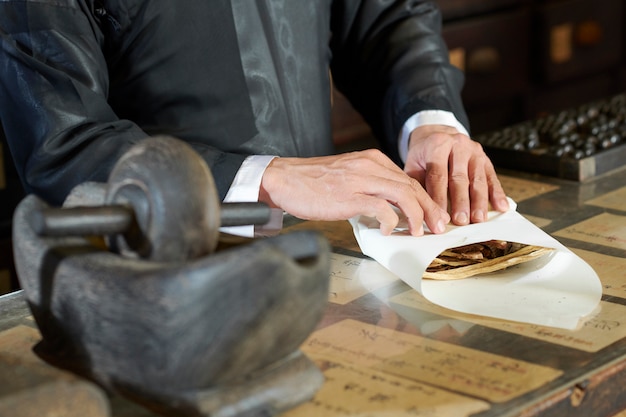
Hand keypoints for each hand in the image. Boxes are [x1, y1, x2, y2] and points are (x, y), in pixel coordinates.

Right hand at [259, 149, 449, 235]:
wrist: (284, 179)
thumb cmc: (312, 182)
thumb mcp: (347, 175)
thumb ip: (368, 185)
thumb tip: (387, 207)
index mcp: (371, 160)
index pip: (407, 179)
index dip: (424, 199)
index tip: (433, 215)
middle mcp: (369, 165)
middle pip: (411, 186)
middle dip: (429, 208)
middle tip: (438, 226)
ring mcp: (360, 179)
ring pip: (403, 194)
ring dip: (417, 215)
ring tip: (420, 232)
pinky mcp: (349, 195)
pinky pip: (381, 208)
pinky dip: (390, 221)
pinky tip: (388, 231)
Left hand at [404, 125, 508, 224]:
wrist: (438, 134)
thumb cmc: (424, 153)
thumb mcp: (413, 163)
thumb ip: (417, 183)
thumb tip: (421, 209)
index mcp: (437, 145)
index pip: (438, 175)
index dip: (438, 197)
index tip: (438, 215)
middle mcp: (458, 146)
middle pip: (459, 178)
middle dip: (461, 202)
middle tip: (461, 220)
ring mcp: (474, 151)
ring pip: (478, 179)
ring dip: (479, 201)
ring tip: (478, 219)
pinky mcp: (486, 159)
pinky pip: (492, 177)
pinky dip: (497, 194)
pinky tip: (500, 207)